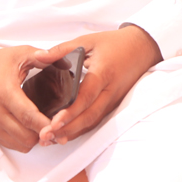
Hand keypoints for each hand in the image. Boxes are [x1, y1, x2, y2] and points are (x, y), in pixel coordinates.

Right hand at [0, 42, 56, 151]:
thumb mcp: (21, 54)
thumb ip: (45, 57)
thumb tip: (67, 62)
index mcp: (6, 92)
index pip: (28, 116)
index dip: (46, 125)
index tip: (60, 126)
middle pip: (25, 136)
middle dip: (43, 133)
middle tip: (56, 125)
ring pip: (19, 144)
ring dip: (34, 139)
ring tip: (44, 126)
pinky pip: (10, 145)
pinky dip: (23, 141)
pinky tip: (30, 129)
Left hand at [40, 25, 161, 144]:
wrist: (141, 48)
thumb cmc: (114, 43)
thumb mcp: (88, 41)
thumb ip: (62, 50)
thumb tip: (39, 56)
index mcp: (103, 73)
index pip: (86, 97)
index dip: (70, 112)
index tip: (53, 123)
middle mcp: (110, 91)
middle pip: (89, 116)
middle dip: (68, 129)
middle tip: (46, 136)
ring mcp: (113, 100)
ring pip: (93, 122)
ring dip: (72, 133)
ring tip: (51, 140)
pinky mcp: (113, 104)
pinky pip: (96, 121)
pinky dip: (81, 129)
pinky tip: (65, 135)